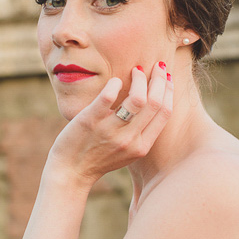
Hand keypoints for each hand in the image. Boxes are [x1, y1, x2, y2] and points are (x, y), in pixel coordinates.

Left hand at [47, 62, 172, 186]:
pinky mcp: (90, 121)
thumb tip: (152, 102)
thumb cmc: (98, 158)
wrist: (70, 172)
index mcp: (142, 146)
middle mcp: (130, 140)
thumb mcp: (127, 151)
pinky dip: (114, 84)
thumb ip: (141, 132)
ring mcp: (110, 131)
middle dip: (159, 79)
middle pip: (155, 102)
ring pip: (137, 99)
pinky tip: (115, 81)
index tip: (166, 76)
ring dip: (140, 79)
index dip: (168, 90)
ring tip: (136, 70)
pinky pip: (108, 97)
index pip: (164, 112)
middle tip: (155, 65)